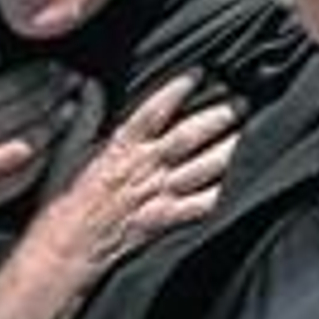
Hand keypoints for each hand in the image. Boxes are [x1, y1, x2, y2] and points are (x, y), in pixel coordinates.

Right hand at [0, 55, 81, 213]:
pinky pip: (21, 178)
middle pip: (16, 115)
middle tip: (73, 80)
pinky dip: (43, 158)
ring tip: (72, 106)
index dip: (32, 75)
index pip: (1, 91)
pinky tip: (60, 142)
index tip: (56, 65)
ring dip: (52, 125)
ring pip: (22, 145)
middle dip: (49, 94)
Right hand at [0, 72, 241, 318]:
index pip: (152, 111)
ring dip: (230, 149)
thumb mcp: (73, 148)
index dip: (177, 89)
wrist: (64, 246)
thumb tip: (89, 84)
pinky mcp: (164, 218)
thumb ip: (87, 113)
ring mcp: (157, 193)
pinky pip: (200, 205)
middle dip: (219, 117)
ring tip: (253, 130)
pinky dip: (223, 193)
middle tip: (244, 101)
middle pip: (189, 137)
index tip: (201, 72)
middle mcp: (144, 167)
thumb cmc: (68, 195)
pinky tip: (245, 181)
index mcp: (121, 146)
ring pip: (202, 167)